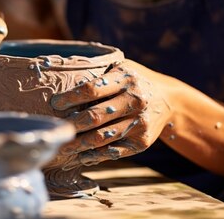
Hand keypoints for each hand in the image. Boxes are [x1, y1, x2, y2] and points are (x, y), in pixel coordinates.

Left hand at [50, 60, 171, 168]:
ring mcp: (139, 122)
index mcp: (126, 78)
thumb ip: (98, 73)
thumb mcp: (121, 68)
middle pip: (95, 116)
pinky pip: (114, 152)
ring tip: (64, 146)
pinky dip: (95, 155)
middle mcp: (134, 100)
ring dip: (79, 144)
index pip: (92, 89)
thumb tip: (62, 80)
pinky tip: (82, 155)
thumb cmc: (134, 81)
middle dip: (71, 124)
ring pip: (102, 137)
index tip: (55, 103)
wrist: (169, 99)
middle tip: (56, 128)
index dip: (70, 97)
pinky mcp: (142, 141)